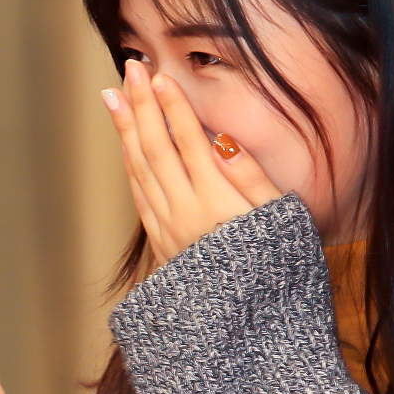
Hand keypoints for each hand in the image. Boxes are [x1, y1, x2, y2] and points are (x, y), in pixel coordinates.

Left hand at [103, 58, 282, 265]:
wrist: (251, 326)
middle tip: (131, 67)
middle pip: (156, 148)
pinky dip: (130, 164)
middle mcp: (185, 212)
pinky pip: (139, 195)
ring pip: (140, 170)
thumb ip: (250, 177)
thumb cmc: (277, 265)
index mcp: (216, 201)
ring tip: (113, 94)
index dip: (173, 106)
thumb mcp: (279, 219)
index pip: (188, 141)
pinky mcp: (162, 244)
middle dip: (142, 105)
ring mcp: (168, 229)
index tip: (159, 76)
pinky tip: (125, 143)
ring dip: (125, 129)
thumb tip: (220, 139)